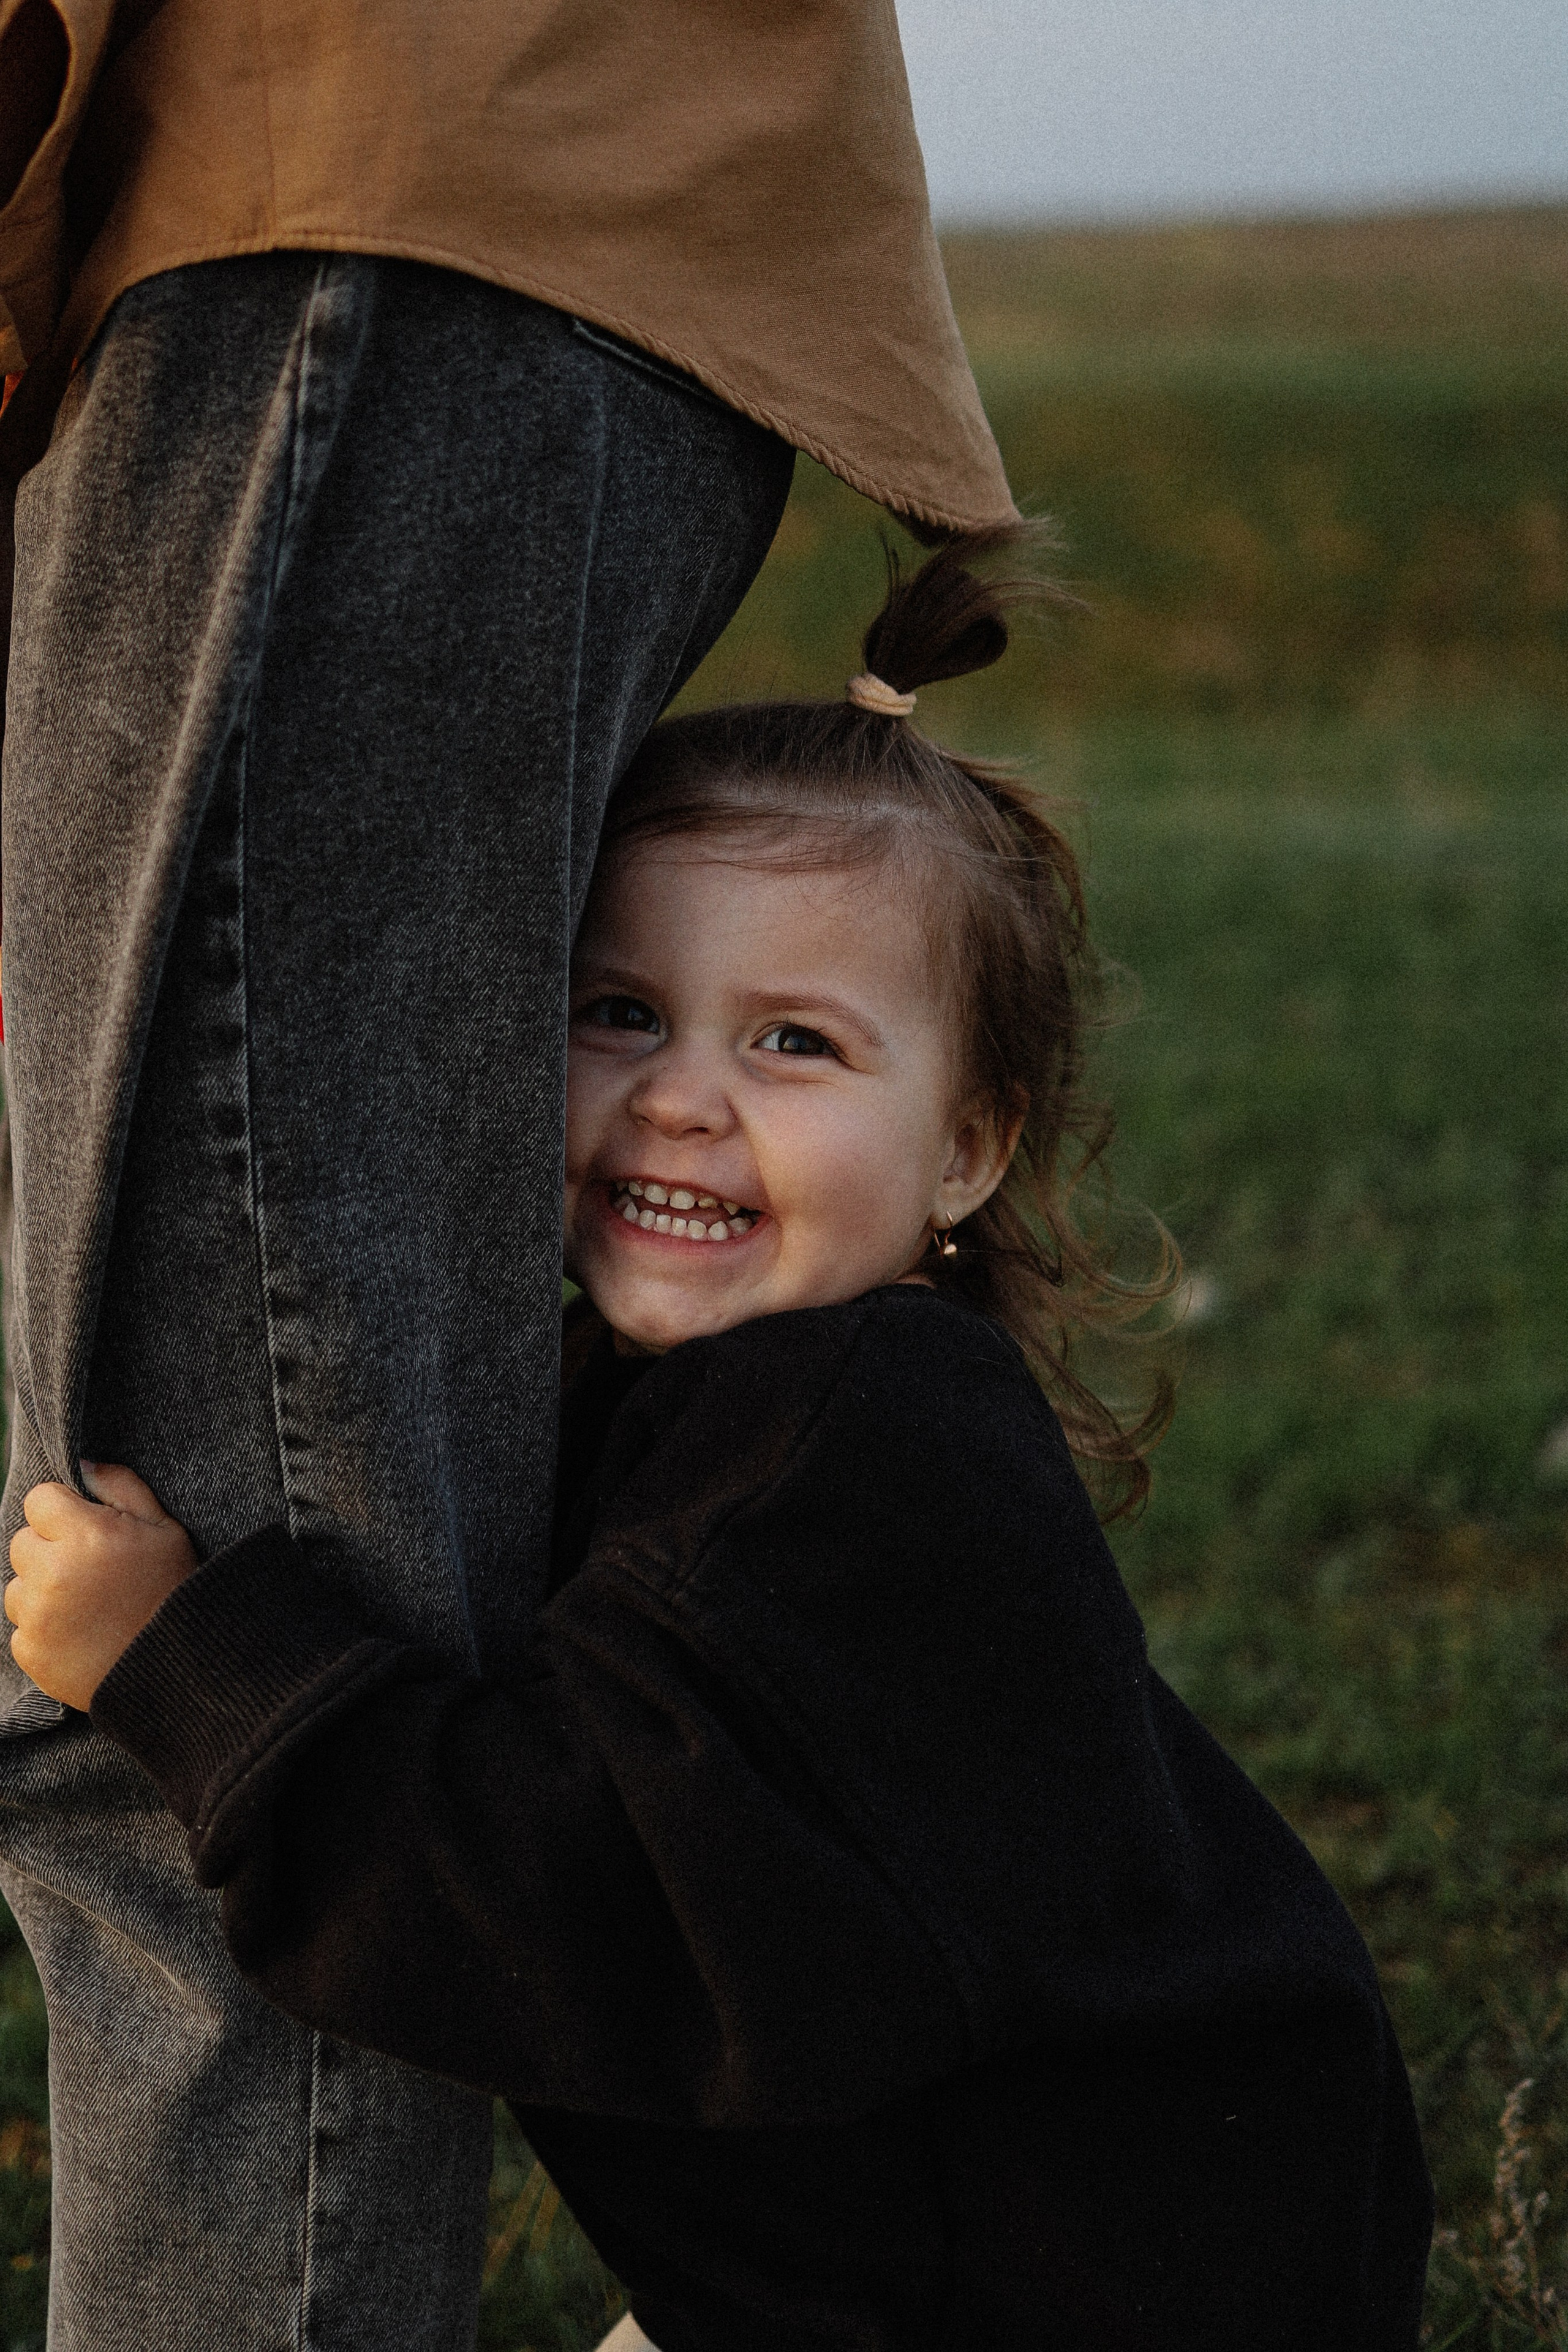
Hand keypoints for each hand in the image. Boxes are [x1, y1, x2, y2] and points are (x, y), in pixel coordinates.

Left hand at [6, 1464, 197, 1709]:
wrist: (178, 1668)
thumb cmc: (174, 1590)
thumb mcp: (166, 1530)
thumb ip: (122, 1487)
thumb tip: (84, 1463)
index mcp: (86, 1535)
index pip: (39, 1500)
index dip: (63, 1512)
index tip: (87, 1530)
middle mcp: (54, 1572)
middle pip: (22, 1543)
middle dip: (50, 1551)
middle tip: (91, 1572)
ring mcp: (38, 1616)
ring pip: (17, 1587)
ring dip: (42, 1592)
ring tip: (87, 1607)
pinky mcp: (31, 1652)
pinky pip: (21, 1628)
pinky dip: (43, 1631)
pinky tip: (80, 1634)